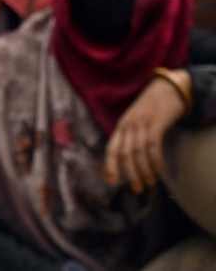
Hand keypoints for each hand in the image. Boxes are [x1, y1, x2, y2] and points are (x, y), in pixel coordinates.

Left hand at [104, 72, 188, 193]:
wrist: (167, 87)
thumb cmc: (151, 108)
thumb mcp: (135, 121)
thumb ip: (130, 137)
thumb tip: (128, 161)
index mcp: (121, 126)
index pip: (111, 148)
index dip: (109, 165)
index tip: (111, 181)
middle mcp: (128, 124)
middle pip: (124, 153)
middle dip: (129, 174)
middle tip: (136, 189)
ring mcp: (142, 123)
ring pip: (138, 152)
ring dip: (144, 171)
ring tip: (149, 183)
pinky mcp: (156, 122)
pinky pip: (153, 146)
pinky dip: (155, 161)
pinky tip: (159, 171)